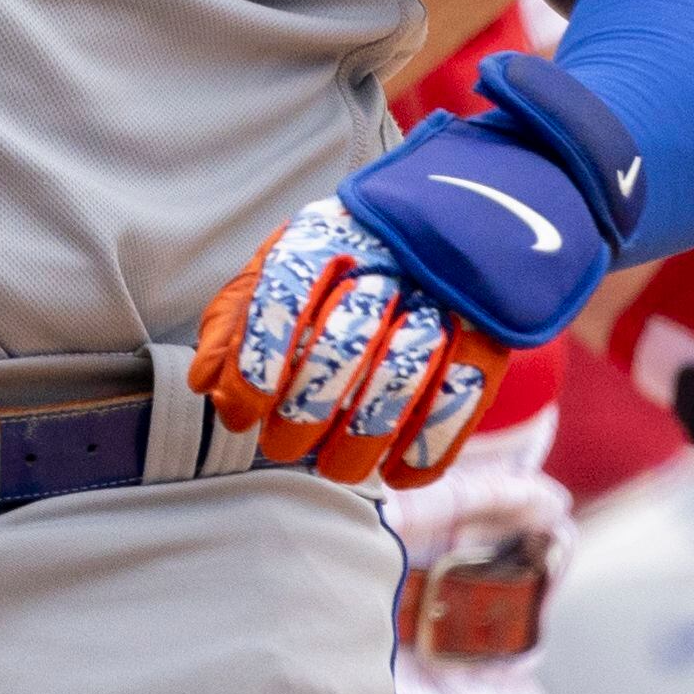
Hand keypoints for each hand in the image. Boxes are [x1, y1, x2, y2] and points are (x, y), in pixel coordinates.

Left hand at [191, 98, 619, 486]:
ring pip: (406, 373)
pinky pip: (465, 395)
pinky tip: (400, 474)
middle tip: (283, 448)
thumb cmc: (346, 259)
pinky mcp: (488, 330)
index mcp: (326, 234)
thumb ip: (239, 318)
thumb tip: (205, 383)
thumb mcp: (284, 268)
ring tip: (337, 469)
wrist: (456, 218)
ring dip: (366, 435)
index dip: (258, 362)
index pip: (285, 294)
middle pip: (347, 341)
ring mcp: (444, 293)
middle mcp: (388, 258)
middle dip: (308, 409)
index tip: (242, 416)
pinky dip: (432, 445)